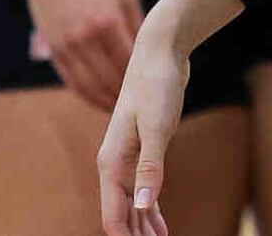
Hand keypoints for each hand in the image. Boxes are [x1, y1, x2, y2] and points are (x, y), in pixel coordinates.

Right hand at [23, 0, 144, 108]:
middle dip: (125, 96)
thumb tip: (149, 54)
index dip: (140, 79)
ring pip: (89, 87)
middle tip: (140, 106)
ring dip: (105, 102)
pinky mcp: (54, 51)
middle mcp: (86, 38)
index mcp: (108, 22)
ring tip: (120, 110)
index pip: (128, 63)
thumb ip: (136, 25)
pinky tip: (99, 100)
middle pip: (109, 80)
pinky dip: (87, 95)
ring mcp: (67, 46)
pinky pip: (72, 82)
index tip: (153, 88)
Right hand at [98, 15, 193, 235]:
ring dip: (142, 228)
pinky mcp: (141, 151)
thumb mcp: (158, 128)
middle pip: (121, 215)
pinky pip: (142, 190)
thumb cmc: (157, 85)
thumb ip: (150, 168)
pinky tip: (160, 226)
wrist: (159, 52)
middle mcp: (114, 164)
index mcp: (111, 162)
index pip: (113, 215)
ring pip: (131, 205)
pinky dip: (150, 210)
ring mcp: (127, 158)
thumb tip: (143, 207)